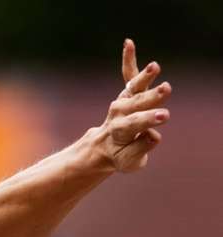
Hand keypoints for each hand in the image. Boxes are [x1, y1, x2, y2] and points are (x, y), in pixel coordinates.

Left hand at [92, 39, 171, 172]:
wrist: (103, 147)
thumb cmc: (120, 156)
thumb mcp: (129, 162)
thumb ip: (140, 149)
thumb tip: (152, 135)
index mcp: (119, 132)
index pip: (135, 123)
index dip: (148, 120)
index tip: (164, 116)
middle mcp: (119, 114)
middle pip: (136, 104)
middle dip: (151, 97)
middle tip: (166, 90)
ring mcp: (123, 102)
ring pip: (133, 89)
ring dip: (144, 77)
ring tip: (155, 66)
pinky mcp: (127, 94)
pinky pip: (128, 76)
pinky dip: (128, 59)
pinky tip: (128, 43)